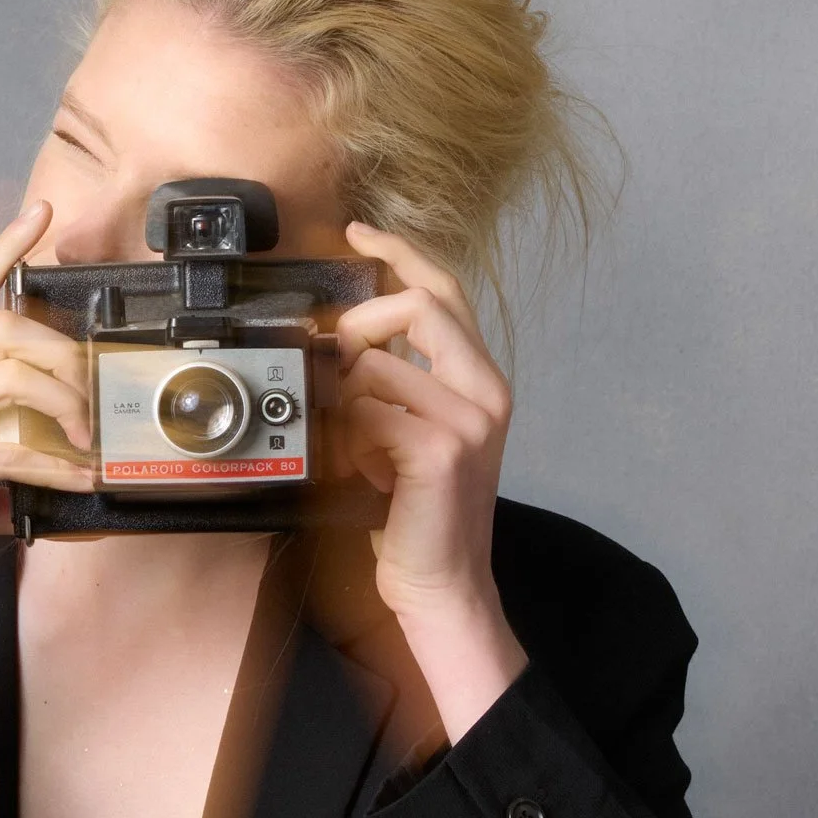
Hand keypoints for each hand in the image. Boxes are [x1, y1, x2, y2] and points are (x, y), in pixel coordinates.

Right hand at [0, 200, 93, 750]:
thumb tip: (55, 482)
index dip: (3, 247)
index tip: (37, 215)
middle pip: (6, 326)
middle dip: (64, 353)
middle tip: (93, 395)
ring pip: (7, 373)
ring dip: (64, 402)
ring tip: (87, 438)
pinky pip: (3, 451)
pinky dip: (51, 466)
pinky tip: (74, 479)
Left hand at [337, 220, 527, 740]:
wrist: (442, 585)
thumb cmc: (417, 515)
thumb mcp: (409, 434)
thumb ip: (392, 384)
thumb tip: (339, 342)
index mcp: (481, 380)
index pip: (445, 290)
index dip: (400, 253)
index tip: (358, 233)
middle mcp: (486, 390)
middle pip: (418, 304)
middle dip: (358, 324)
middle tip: (331, 362)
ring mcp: (468, 419)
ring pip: (377, 365)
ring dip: (345, 402)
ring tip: (354, 445)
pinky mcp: (441, 449)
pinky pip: (368, 411)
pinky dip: (349, 436)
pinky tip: (362, 470)